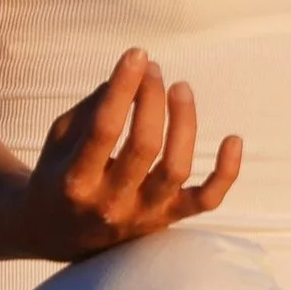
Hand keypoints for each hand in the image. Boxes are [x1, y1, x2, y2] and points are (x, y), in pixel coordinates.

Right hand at [25, 47, 242, 258]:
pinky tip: (233, 138)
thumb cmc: (59, 174)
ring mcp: (144, 215)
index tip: (137, 54)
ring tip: (181, 87)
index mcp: (76, 181)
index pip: (104, 129)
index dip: (124, 88)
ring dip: (184, 123)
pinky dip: (227, 172)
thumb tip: (132, 75)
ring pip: (177, 169)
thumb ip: (90, 108)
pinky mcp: (169, 220)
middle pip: (144, 146)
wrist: (57, 235)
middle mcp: (111, 203)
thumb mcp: (59, 141)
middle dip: (153, 99)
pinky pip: (207, 199)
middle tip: (154, 70)